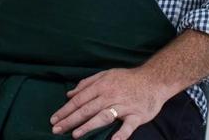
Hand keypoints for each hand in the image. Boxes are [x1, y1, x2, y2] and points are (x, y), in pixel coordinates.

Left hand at [50, 67, 171, 138]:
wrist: (154, 79)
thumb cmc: (127, 79)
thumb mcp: (106, 75)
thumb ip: (87, 84)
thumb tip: (69, 94)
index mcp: (102, 85)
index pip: (80, 99)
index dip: (66, 110)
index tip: (54, 119)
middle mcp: (111, 96)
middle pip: (87, 109)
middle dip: (70, 120)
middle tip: (56, 130)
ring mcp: (124, 106)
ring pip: (104, 117)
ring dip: (89, 125)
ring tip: (76, 135)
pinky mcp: (137, 116)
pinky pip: (128, 127)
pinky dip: (121, 134)